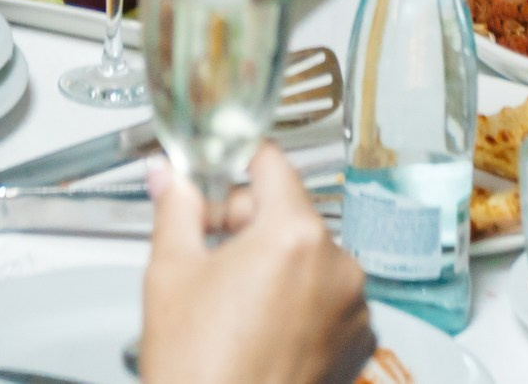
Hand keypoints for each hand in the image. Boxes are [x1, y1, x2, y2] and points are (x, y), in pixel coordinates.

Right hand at [140, 144, 373, 383]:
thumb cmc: (200, 370)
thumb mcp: (171, 272)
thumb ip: (176, 208)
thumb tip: (171, 177)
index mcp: (294, 236)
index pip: (270, 164)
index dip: (235, 164)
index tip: (219, 172)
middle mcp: (337, 268)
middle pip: (289, 213)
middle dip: (247, 223)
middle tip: (208, 250)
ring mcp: (353, 309)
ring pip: (309, 258)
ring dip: (274, 264)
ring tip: (231, 300)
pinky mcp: (357, 343)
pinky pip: (327, 299)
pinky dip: (298, 302)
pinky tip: (259, 325)